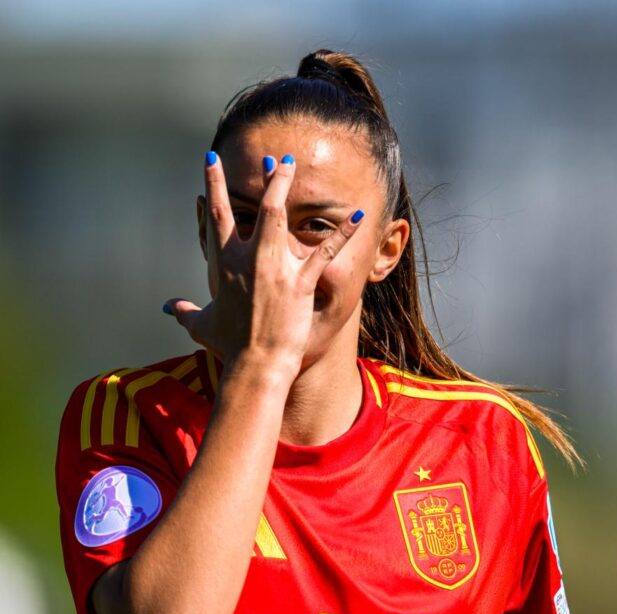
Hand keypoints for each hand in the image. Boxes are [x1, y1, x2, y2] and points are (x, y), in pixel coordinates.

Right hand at [167, 152, 362, 374]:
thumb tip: (169, 308)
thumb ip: (186, 312)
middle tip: (273, 157)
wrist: (255, 363)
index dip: (212, 186)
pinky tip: (357, 215)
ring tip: (294, 164)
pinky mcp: (300, 281)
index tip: (211, 161)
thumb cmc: (230, 346)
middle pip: (252, 207)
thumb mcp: (202, 326)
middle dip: (264, 180)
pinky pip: (325, 250)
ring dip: (286, 186)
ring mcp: (274, 266)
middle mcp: (247, 258)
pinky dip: (342, 232)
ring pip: (279, 215)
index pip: (215, 216)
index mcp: (224, 263)